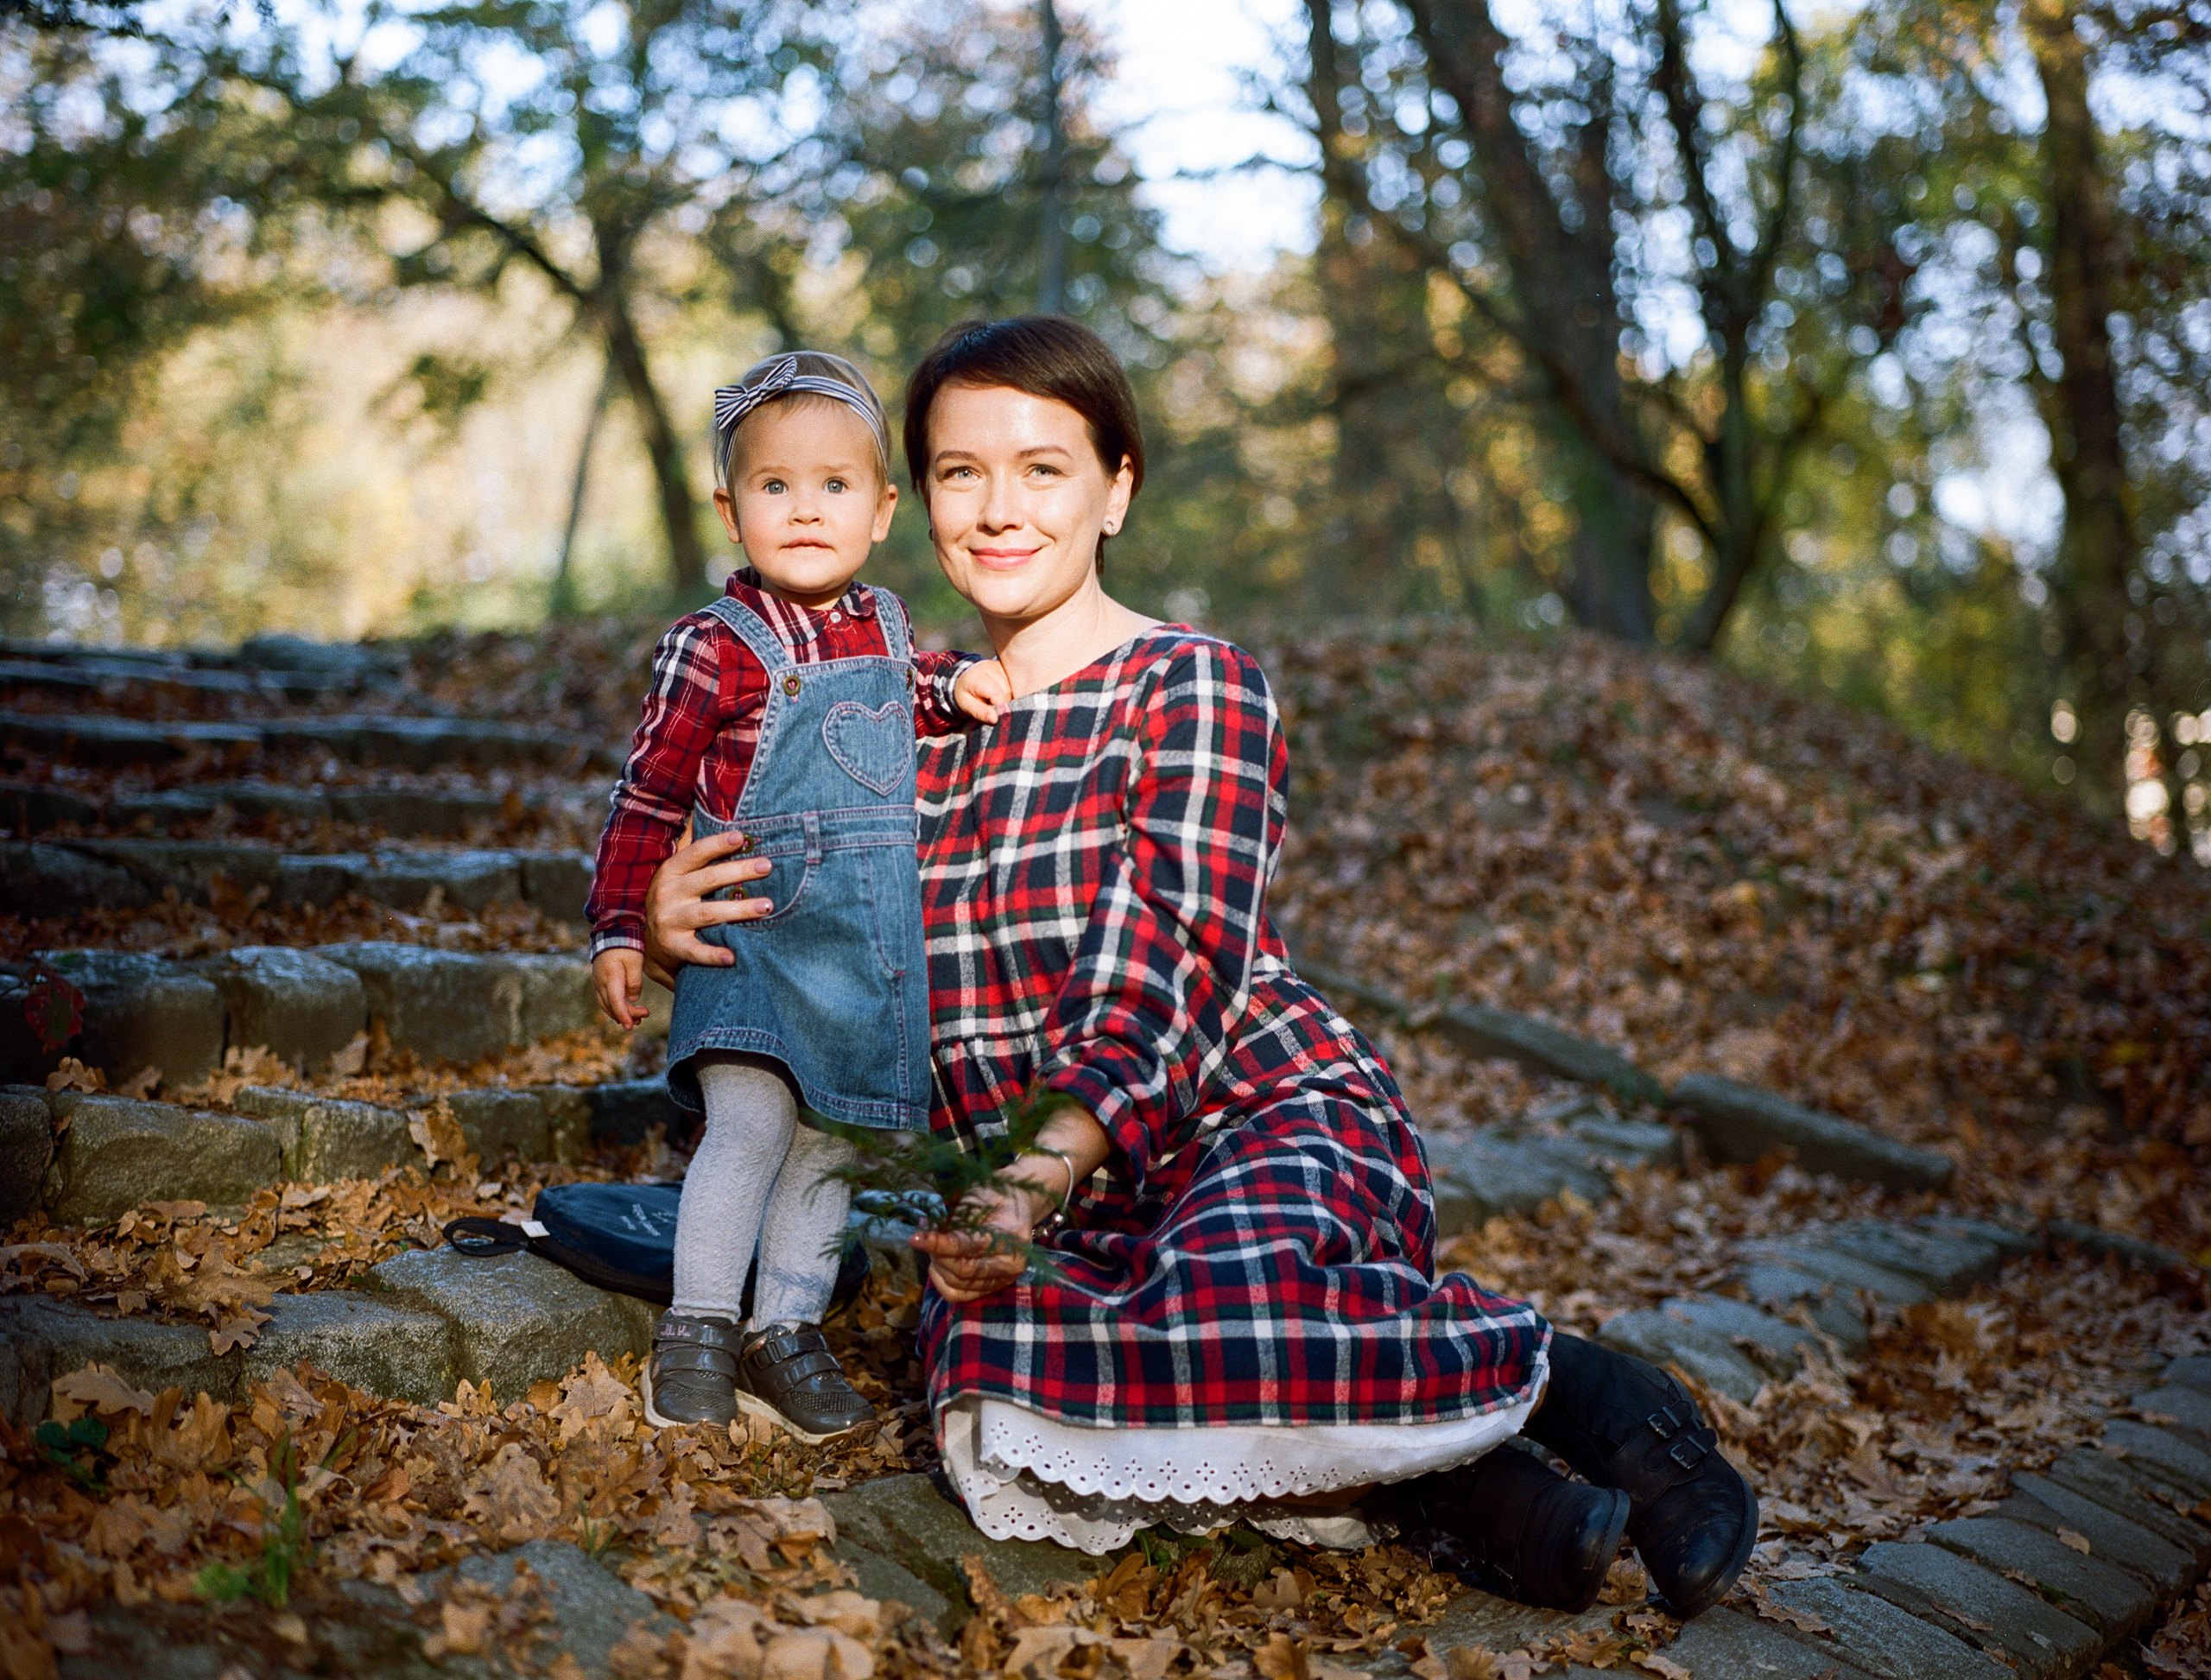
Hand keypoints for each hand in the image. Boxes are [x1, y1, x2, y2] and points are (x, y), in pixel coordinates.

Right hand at [591, 948, 647, 1028]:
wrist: (612, 932)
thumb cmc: (626, 946)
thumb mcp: (635, 962)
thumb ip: (635, 982)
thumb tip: (633, 998)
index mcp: (610, 977)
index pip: (615, 1001)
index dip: (623, 1015)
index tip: (630, 1026)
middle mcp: (600, 982)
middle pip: (610, 1006)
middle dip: (626, 1015)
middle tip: (644, 1016)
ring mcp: (597, 982)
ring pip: (606, 1004)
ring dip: (620, 1013)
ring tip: (637, 1017)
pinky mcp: (599, 981)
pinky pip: (605, 999)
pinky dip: (615, 1006)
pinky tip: (626, 1009)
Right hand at [641, 822, 775, 986]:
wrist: (646, 943)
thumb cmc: (672, 898)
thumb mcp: (675, 871)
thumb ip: (691, 844)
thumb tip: (705, 806)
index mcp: (671, 871)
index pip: (696, 853)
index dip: (718, 844)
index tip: (742, 837)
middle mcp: (668, 893)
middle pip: (708, 879)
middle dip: (739, 871)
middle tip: (767, 866)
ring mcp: (670, 921)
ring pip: (708, 913)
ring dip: (739, 909)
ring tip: (767, 906)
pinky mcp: (674, 947)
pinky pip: (696, 952)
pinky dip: (714, 954)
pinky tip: (734, 955)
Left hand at [912, 1181, 1046, 1303]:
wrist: (1016, 1205)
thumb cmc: (993, 1196)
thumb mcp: (976, 1197)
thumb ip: (955, 1216)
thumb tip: (925, 1227)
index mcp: (1012, 1237)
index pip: (969, 1247)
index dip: (940, 1243)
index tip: (916, 1237)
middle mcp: (1011, 1265)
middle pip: (963, 1270)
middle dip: (936, 1255)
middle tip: (922, 1238)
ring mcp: (1002, 1280)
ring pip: (957, 1284)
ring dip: (937, 1266)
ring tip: (931, 1246)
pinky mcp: (991, 1289)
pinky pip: (958, 1294)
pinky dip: (941, 1281)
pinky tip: (936, 1264)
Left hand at [951, 658, 1011, 723]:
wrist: (965, 679)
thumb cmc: (965, 694)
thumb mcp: (966, 705)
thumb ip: (980, 712)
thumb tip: (995, 719)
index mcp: (978, 677)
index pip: (996, 692)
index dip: (997, 705)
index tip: (992, 711)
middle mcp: (990, 667)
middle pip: (1006, 690)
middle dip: (1002, 702)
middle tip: (991, 704)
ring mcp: (999, 666)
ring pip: (1012, 687)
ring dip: (1006, 697)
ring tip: (994, 698)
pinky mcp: (1006, 668)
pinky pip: (1014, 683)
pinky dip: (1010, 691)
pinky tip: (1000, 692)